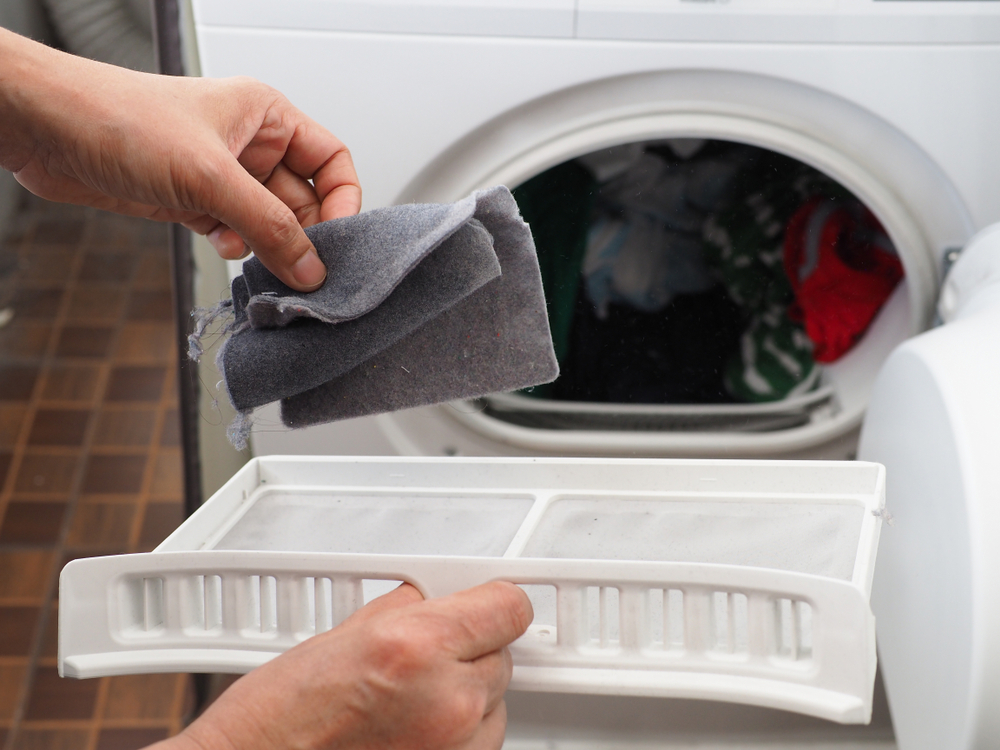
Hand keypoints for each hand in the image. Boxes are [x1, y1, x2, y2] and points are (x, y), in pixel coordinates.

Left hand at [0, 28, 359, 290]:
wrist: (45, 129)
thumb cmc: (117, 117)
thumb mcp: (210, 175)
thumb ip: (268, 225)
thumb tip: (310, 267)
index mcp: (266, 116)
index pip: (331, 161)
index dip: (342, 200)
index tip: (339, 239)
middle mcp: (249, 145)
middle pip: (304, 199)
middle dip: (303, 235)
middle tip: (302, 267)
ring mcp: (222, 176)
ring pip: (268, 222)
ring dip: (266, 246)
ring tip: (258, 259)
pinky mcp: (194, 202)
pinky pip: (235, 233)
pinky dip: (235, 247)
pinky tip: (219, 244)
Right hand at [174, 581, 531, 749]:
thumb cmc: (279, 720)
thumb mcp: (341, 637)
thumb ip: (407, 611)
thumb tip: (438, 600)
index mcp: (418, 647)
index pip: (508, 608)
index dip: (495, 602)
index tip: (489, 603)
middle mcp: (449, 700)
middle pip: (501, 655)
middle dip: (469, 651)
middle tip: (423, 659)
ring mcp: (455, 748)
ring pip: (494, 704)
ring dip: (466, 696)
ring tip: (408, 703)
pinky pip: (480, 743)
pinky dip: (457, 734)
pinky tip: (410, 730)